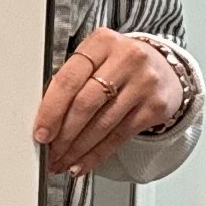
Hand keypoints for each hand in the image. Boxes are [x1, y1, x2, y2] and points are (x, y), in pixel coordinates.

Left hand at [33, 29, 183, 178]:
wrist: (165, 68)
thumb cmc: (120, 64)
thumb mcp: (96, 58)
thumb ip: (71, 80)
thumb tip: (44, 119)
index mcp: (102, 42)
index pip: (68, 79)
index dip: (51, 110)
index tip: (40, 132)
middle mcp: (126, 59)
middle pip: (85, 104)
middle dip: (63, 134)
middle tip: (49, 151)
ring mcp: (144, 83)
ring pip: (102, 124)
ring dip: (77, 149)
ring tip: (61, 161)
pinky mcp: (155, 107)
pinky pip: (119, 137)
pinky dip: (97, 154)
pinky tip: (82, 163)